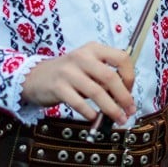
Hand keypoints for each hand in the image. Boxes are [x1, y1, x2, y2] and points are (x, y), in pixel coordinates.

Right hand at [20, 42, 135, 124]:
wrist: (36, 76)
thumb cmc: (69, 73)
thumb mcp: (88, 66)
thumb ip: (105, 76)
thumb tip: (125, 97)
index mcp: (94, 49)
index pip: (121, 57)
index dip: (129, 76)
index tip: (130, 91)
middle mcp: (82, 57)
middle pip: (110, 77)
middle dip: (124, 97)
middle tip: (130, 110)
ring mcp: (69, 71)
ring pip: (96, 92)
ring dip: (111, 108)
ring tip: (118, 118)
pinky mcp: (58, 86)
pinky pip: (79, 102)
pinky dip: (90, 112)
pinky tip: (95, 118)